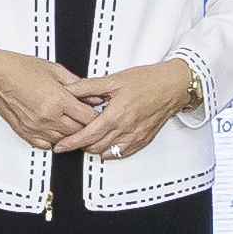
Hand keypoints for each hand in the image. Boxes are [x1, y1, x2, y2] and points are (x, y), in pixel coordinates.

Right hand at [0, 45, 103, 148]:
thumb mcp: (55, 70)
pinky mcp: (26, 133)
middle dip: (85, 126)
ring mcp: (36, 127)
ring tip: (71, 123)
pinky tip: (55, 129)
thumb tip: (93, 96)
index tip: (96, 112)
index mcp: (58, 100)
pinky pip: (46, 144)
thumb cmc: (20, 69)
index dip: (96, 115)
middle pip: (78, 131)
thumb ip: (78, 85)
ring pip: (63, 140)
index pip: (88, 117)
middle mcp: (48, 116)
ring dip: (70, 133)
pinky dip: (53, 139)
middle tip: (86, 119)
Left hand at [73, 59, 203, 164]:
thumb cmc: (147, 80)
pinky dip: (110, 153)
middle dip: (79, 146)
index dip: (71, 142)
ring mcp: (135, 137)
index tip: (60, 146)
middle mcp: (125, 129)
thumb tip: (69, 90)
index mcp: (116, 114)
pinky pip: (122, 154)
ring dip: (94, 150)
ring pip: (107, 153)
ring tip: (85, 142)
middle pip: (95, 146)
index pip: (87, 135)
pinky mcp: (143, 140)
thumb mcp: (114, 79)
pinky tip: (104, 148)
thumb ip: (89, 87)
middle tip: (69, 141)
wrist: (173, 86)